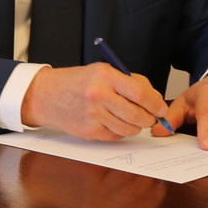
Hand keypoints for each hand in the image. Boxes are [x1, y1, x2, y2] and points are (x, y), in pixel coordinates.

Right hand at [20, 63, 169, 140]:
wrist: (46, 95)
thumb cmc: (77, 82)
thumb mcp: (102, 71)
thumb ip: (129, 82)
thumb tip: (154, 100)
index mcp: (105, 76)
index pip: (141, 93)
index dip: (156, 103)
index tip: (161, 108)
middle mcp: (98, 95)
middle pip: (138, 115)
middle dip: (149, 118)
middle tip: (149, 117)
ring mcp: (93, 115)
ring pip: (129, 129)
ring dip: (135, 126)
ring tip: (128, 118)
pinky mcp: (89, 131)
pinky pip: (116, 136)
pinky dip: (119, 131)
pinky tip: (111, 121)